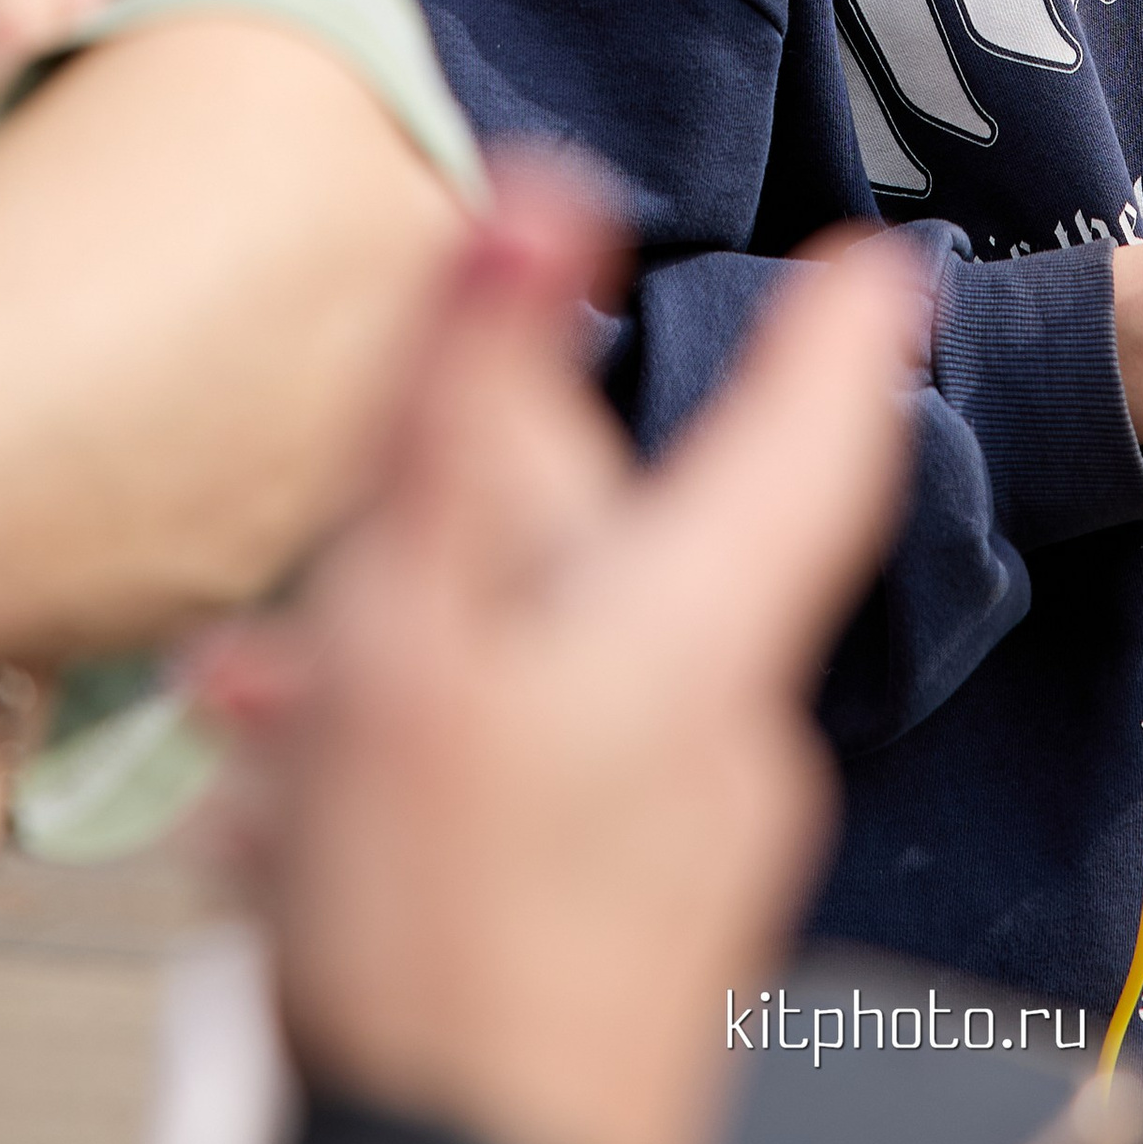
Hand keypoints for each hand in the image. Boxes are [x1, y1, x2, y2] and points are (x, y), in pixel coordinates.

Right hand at [200, 158, 924, 1143]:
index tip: (874, 257)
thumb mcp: (413, 630)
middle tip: (397, 463)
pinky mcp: (631, 936)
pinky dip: (439, 754)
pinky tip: (302, 809)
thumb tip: (538, 203)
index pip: (814, 438)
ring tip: (268, 687)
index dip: (837, 333)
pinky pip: (545, 784)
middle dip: (499, 501)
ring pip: (562, 668)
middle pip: (642, 547)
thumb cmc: (431, 940)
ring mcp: (687, 847)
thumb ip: (471, 411)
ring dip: (424, 644)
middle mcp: (726, 734)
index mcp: (696, 634)